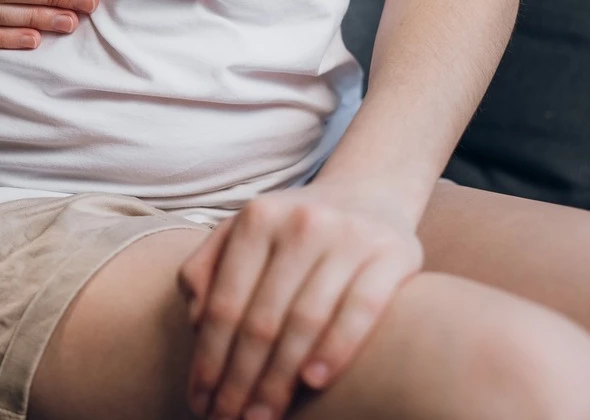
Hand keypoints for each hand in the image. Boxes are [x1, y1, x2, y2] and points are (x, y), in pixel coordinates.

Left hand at [178, 186, 423, 419]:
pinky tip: (313, 382)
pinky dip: (337, 349)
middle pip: (262, 319)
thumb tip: (196, 322)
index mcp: (257, 218)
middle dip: (240, 380)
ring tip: (262, 416)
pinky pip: (361, 310)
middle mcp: (301, 223)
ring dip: (280, 379)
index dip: (209, 358)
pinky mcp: (393, 254)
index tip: (199, 400)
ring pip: (305, 321)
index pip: (224, 303)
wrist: (370, 192)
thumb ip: (208, 268)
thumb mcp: (244, 233)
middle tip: (227, 419)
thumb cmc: (293, 228)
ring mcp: (349, 237)